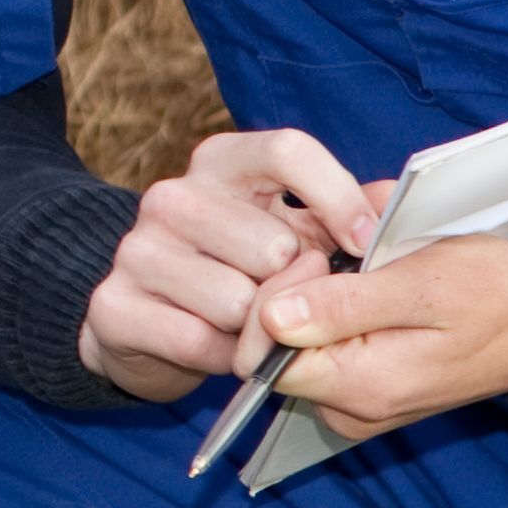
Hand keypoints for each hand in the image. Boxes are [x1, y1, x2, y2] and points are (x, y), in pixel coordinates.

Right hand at [79, 127, 384, 401]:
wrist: (145, 321)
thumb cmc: (236, 270)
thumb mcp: (284, 230)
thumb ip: (332, 218)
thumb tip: (394, 214)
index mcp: (219, 163)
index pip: (287, 150)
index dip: (336, 195)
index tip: (363, 241)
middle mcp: (171, 196)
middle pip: (271, 244)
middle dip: (294, 285)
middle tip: (286, 298)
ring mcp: (136, 249)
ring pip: (237, 301)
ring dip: (256, 329)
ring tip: (246, 325)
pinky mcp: (113, 305)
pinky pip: (199, 341)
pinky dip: (221, 357)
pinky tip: (216, 347)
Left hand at [255, 233, 507, 435]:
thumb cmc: (495, 294)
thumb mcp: (424, 285)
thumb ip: (345, 305)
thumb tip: (273, 318)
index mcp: (360, 389)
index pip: (261, 356)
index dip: (273, 297)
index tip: (316, 256)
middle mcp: (348, 410)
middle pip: (270, 351)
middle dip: (290, 290)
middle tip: (336, 249)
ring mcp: (354, 405)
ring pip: (292, 345)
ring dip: (311, 293)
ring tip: (359, 261)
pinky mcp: (362, 390)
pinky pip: (319, 347)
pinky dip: (329, 307)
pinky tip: (362, 281)